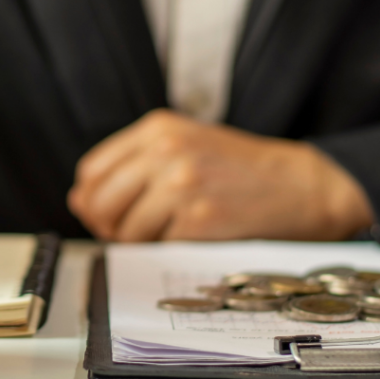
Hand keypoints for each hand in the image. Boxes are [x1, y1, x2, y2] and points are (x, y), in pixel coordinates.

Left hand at [67, 109, 372, 241]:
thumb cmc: (237, 169)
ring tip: (166, 233)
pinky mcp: (198, 218)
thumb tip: (79, 200)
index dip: (92, 199)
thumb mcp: (182, 148)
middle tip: (131, 232)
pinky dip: (165, 250)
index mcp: (156, 128)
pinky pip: (156, 247)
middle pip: (100, 201)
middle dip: (108, 225)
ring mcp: (181, 184)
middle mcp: (165, 150)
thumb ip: (130, 168)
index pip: (92, 170)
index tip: (109, 211)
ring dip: (138, 242)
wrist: (300, 185)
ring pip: (125, 229)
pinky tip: (187, 238)